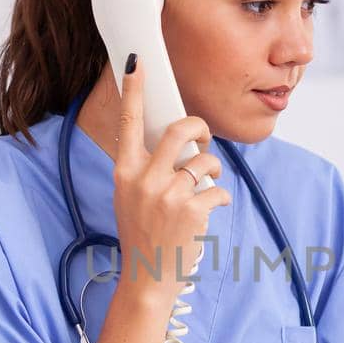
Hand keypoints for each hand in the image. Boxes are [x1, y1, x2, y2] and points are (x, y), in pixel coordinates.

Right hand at [111, 53, 229, 301]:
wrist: (147, 279)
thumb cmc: (142, 236)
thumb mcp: (130, 198)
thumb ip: (144, 170)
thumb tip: (174, 144)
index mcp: (125, 172)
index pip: (129, 122)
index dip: (134, 90)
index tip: (136, 62)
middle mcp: (144, 180)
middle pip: (180, 129)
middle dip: (199, 128)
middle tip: (203, 139)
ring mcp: (168, 195)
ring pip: (205, 161)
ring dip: (213, 171)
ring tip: (206, 186)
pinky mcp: (192, 211)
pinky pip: (217, 190)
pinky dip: (218, 199)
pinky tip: (208, 210)